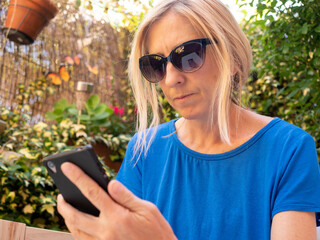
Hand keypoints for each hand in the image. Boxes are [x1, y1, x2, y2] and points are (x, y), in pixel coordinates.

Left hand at [57, 162, 176, 239]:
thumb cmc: (157, 231)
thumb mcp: (147, 209)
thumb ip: (126, 196)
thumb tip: (110, 183)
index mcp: (117, 217)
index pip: (92, 192)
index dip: (78, 177)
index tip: (67, 167)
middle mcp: (106, 232)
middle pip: (75, 216)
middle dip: (63, 204)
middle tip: (60, 195)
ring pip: (76, 231)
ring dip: (67, 219)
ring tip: (66, 208)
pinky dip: (77, 231)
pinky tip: (79, 225)